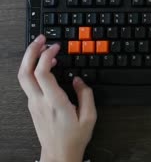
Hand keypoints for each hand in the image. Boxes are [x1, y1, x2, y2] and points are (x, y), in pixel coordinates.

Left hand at [17, 35, 96, 161]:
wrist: (59, 154)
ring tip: (40, 47)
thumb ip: (85, 95)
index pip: (42, 74)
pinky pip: (28, 82)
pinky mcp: (33, 105)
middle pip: (25, 72)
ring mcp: (33, 103)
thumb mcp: (89, 117)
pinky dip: (33, 68)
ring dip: (29, 59)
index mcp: (54, 103)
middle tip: (41, 39)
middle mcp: (39, 101)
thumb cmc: (74, 138)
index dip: (47, 56)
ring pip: (23, 76)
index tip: (56, 47)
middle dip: (31, 52)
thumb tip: (78, 80)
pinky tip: (43, 64)